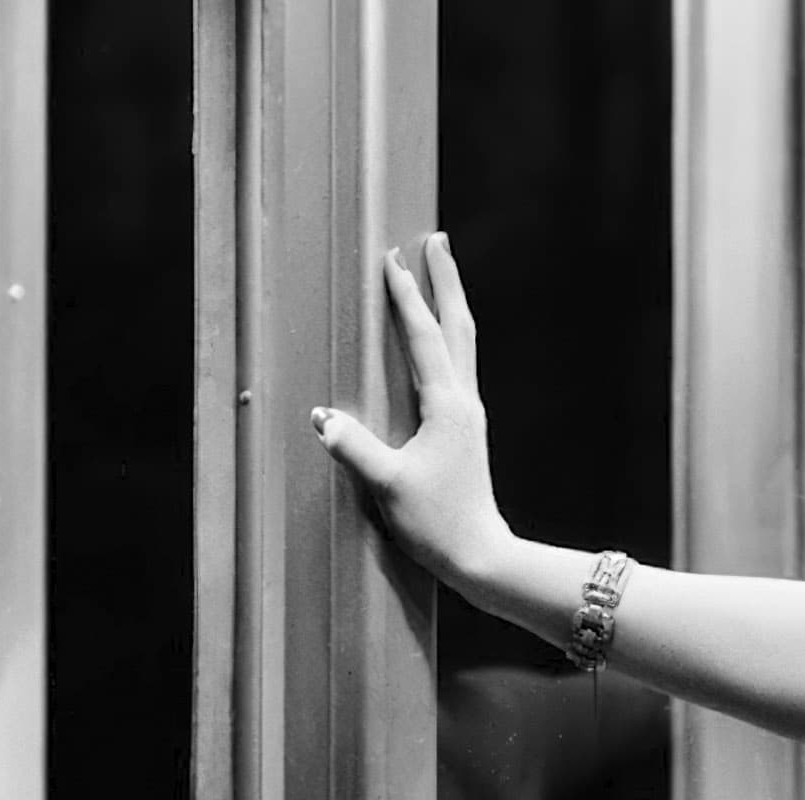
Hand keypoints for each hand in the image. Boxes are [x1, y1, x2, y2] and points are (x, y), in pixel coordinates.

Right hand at [311, 231, 507, 583]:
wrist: (482, 556)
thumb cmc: (438, 523)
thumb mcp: (388, 485)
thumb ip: (354, 448)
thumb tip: (322, 416)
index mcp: (447, 406)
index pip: (424, 336)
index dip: (406, 296)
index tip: (393, 257)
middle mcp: (464, 402)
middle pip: (458, 326)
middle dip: (446, 281)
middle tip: (438, 239)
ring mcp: (468, 415)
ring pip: (463, 344)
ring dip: (451, 304)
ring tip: (441, 274)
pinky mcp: (466, 430)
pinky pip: (457, 368)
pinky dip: (448, 339)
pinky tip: (441, 341)